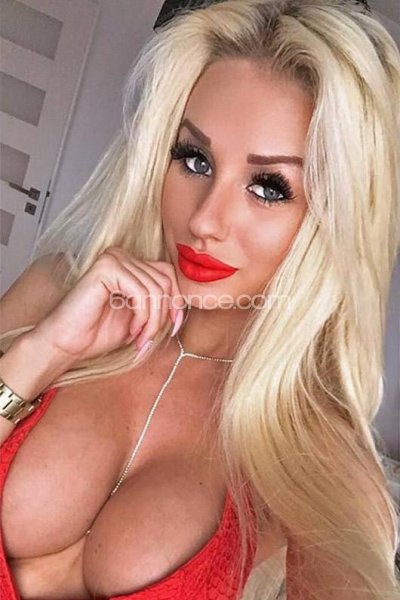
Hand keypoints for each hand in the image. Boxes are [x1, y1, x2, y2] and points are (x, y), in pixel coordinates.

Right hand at [31, 246, 185, 361]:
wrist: (67, 344)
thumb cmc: (99, 332)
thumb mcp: (140, 316)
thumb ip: (159, 303)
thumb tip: (185, 303)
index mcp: (129, 263)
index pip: (168, 273)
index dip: (176, 301)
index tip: (173, 328)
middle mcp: (121, 255)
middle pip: (165, 281)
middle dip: (163, 316)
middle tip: (149, 339)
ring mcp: (113, 258)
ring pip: (155, 290)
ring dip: (152, 322)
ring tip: (140, 339)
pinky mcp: (106, 268)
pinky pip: (141, 292)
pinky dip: (142, 317)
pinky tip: (131, 331)